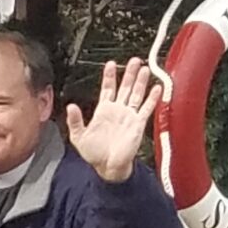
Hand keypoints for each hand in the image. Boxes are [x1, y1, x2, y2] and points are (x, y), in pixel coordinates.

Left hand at [66, 58, 158, 182]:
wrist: (107, 167)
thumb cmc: (94, 154)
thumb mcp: (78, 137)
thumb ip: (75, 121)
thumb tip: (71, 106)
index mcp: (103, 111)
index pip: (107, 88)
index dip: (109, 76)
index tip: (111, 64)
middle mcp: (117, 110)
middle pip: (125, 87)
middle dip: (129, 73)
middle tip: (134, 60)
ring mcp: (129, 116)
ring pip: (137, 94)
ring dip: (141, 81)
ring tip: (145, 68)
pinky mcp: (138, 123)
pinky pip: (147, 108)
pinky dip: (152, 98)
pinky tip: (157, 87)